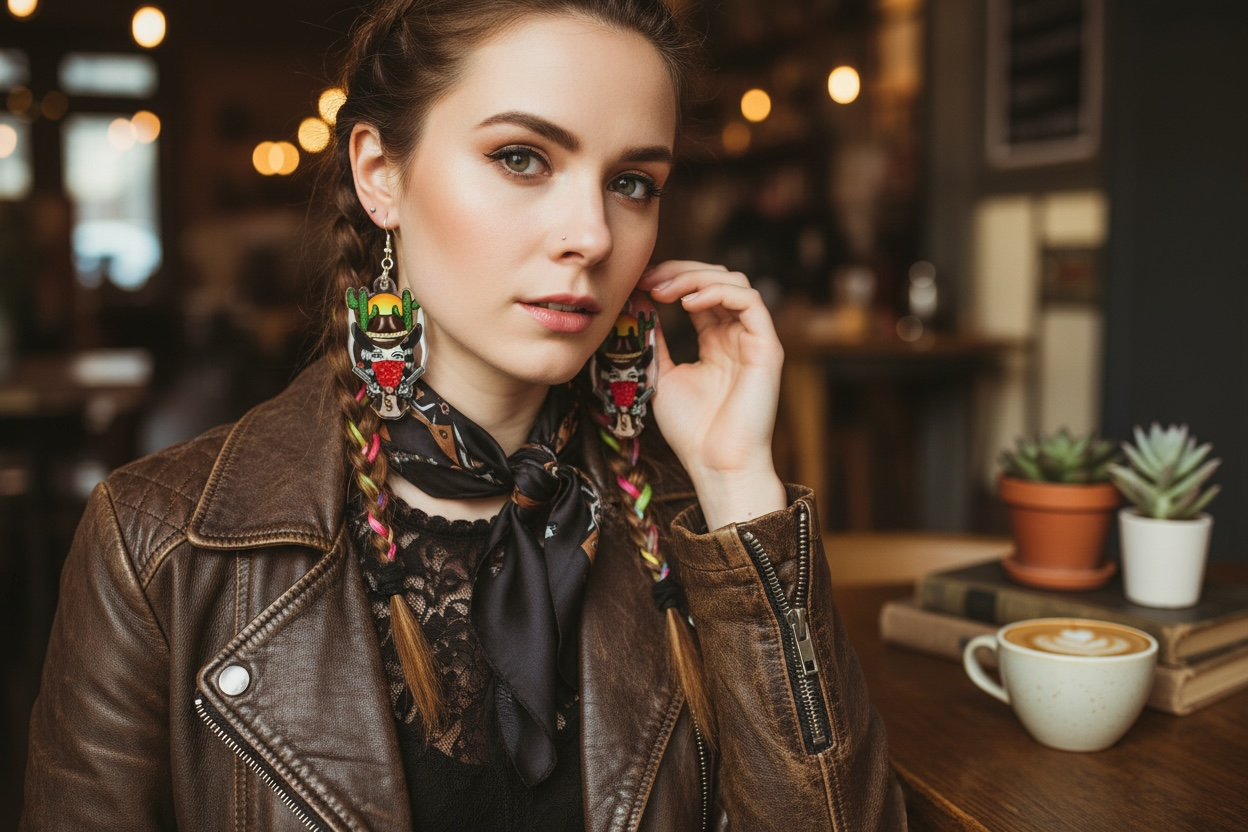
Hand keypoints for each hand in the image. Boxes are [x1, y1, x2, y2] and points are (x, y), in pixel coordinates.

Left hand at [638, 261, 786, 528]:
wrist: (716, 465)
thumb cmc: (692, 430)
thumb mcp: (661, 375)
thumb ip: (653, 340)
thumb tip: (634, 303)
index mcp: (716, 342)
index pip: (698, 293)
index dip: (671, 280)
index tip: (638, 283)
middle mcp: (737, 336)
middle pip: (716, 280)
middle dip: (680, 272)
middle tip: (648, 279)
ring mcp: (754, 340)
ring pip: (734, 283)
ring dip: (695, 278)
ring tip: (663, 290)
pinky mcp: (767, 347)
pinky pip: (750, 301)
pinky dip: (718, 293)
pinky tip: (688, 303)